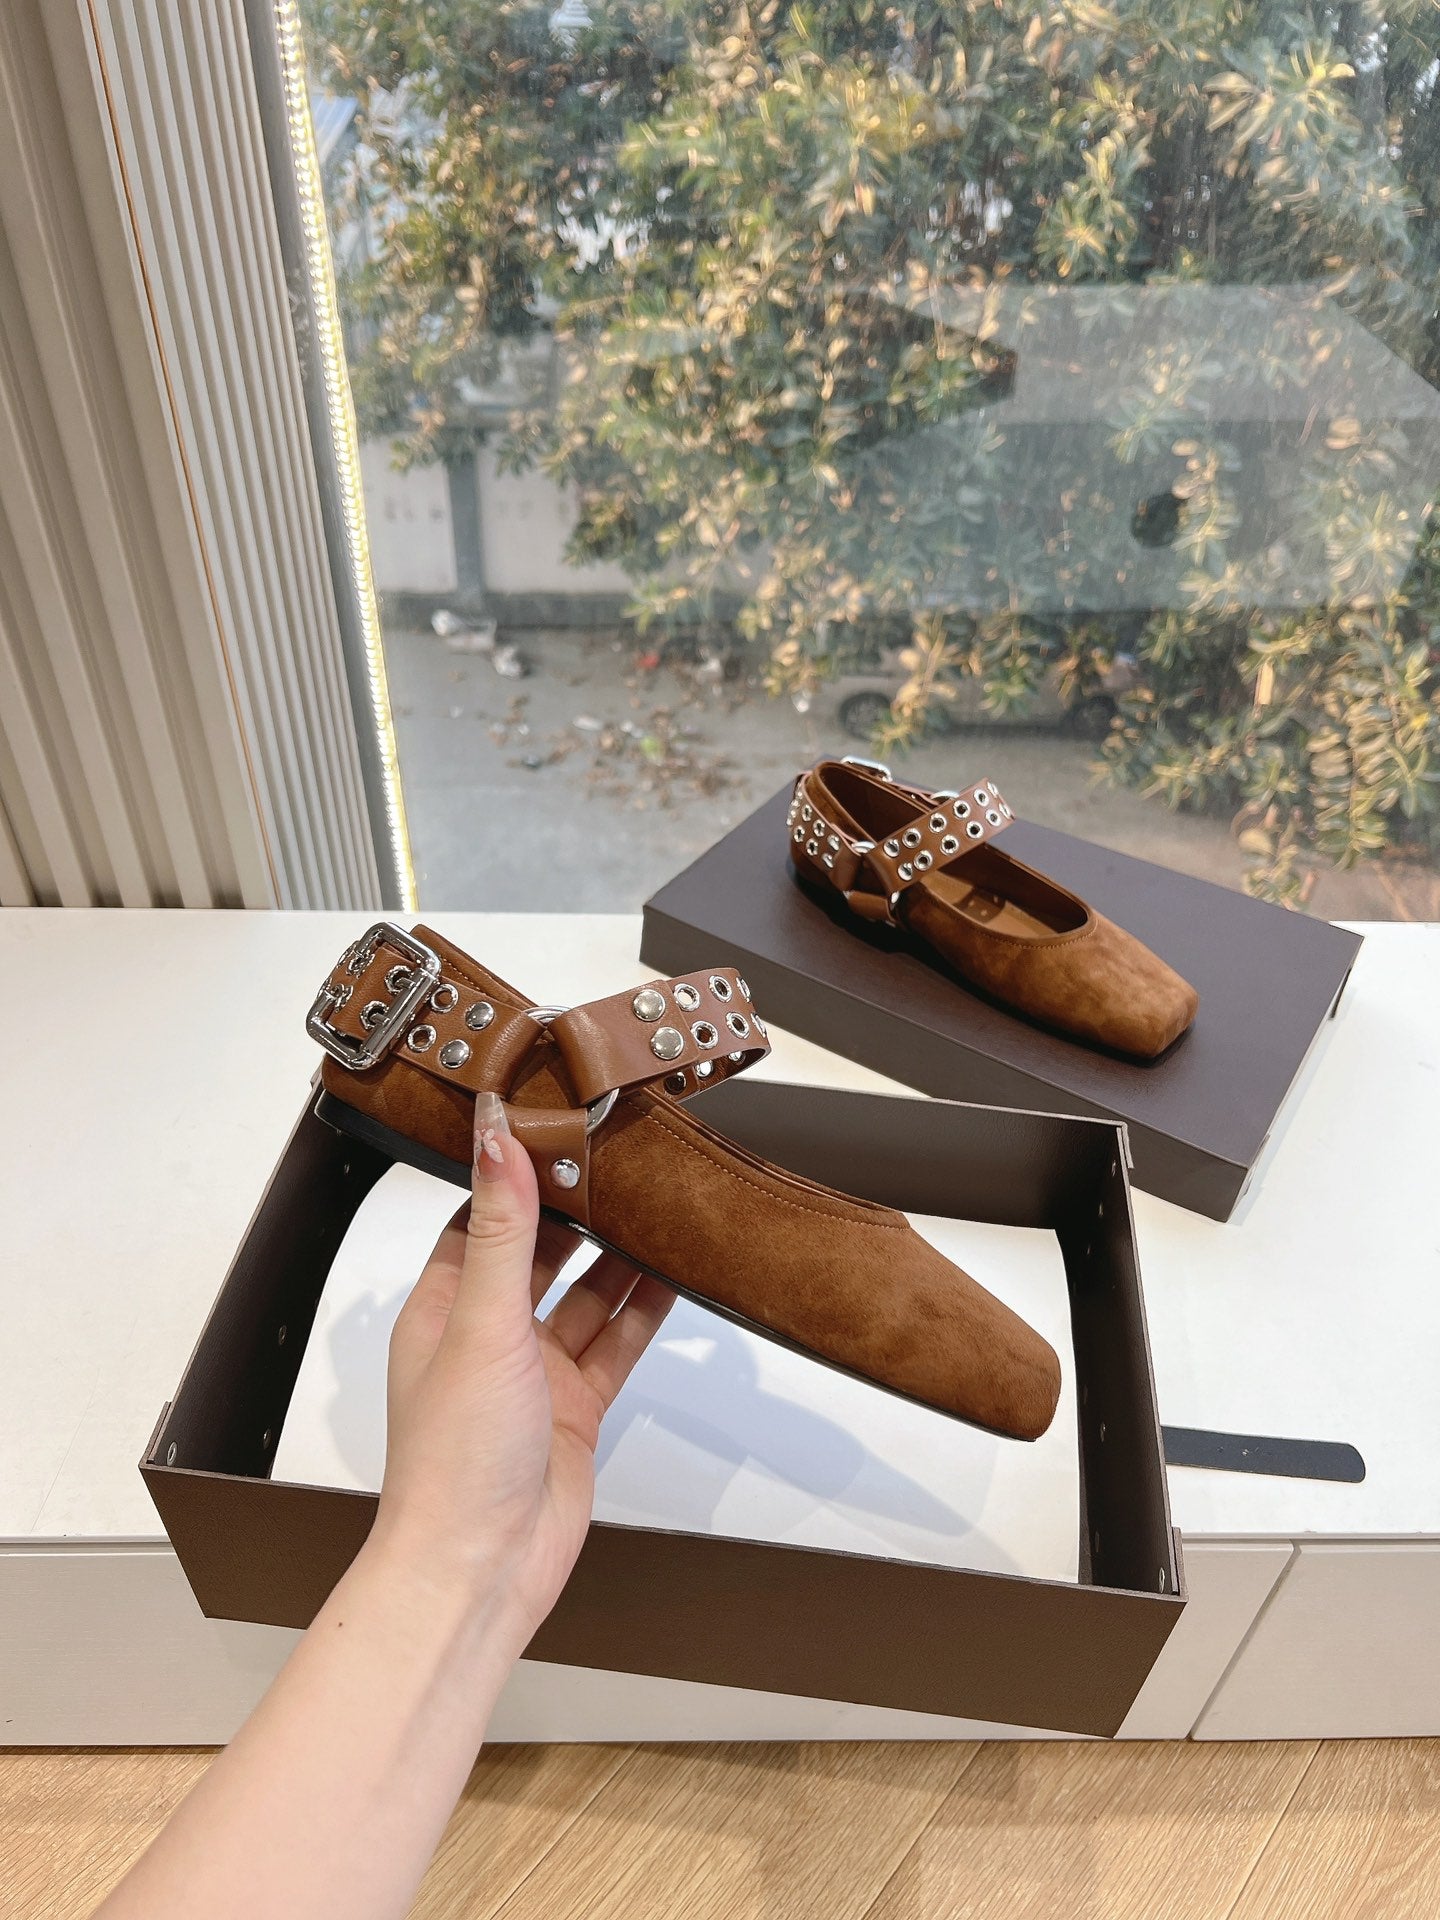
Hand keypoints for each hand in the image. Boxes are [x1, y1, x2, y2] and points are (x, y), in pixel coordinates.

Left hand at [369, 1091, 674, 1651]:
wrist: (481, 1568)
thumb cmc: (452, 1460)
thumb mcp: (480, 1324)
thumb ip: (500, 1229)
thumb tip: (492, 1136)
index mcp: (443, 1307)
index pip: (482, 1217)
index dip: (519, 1173)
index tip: (561, 1127)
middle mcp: (487, 1334)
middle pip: (540, 1251)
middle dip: (581, 1209)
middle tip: (629, 1159)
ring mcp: (535, 1372)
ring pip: (586, 1295)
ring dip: (621, 1256)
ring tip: (663, 1205)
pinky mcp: (577, 1407)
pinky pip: (616, 1343)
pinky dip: (645, 1311)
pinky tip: (675, 1274)